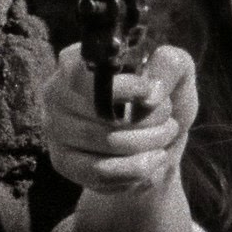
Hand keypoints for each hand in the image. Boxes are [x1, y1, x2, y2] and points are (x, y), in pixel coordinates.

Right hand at [41, 43, 198, 195]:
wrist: (158, 143)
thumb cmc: (163, 100)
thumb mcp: (177, 74)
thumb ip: (170, 65)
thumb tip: (151, 92)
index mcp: (78, 60)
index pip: (84, 75)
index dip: (123, 87)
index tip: (151, 93)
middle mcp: (56, 92)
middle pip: (101, 112)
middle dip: (149, 119)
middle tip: (170, 121)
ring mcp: (54, 129)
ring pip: (106, 143)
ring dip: (148, 143)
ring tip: (165, 138)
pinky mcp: (62, 162)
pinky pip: (100, 171)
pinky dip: (136, 168)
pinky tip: (153, 160)